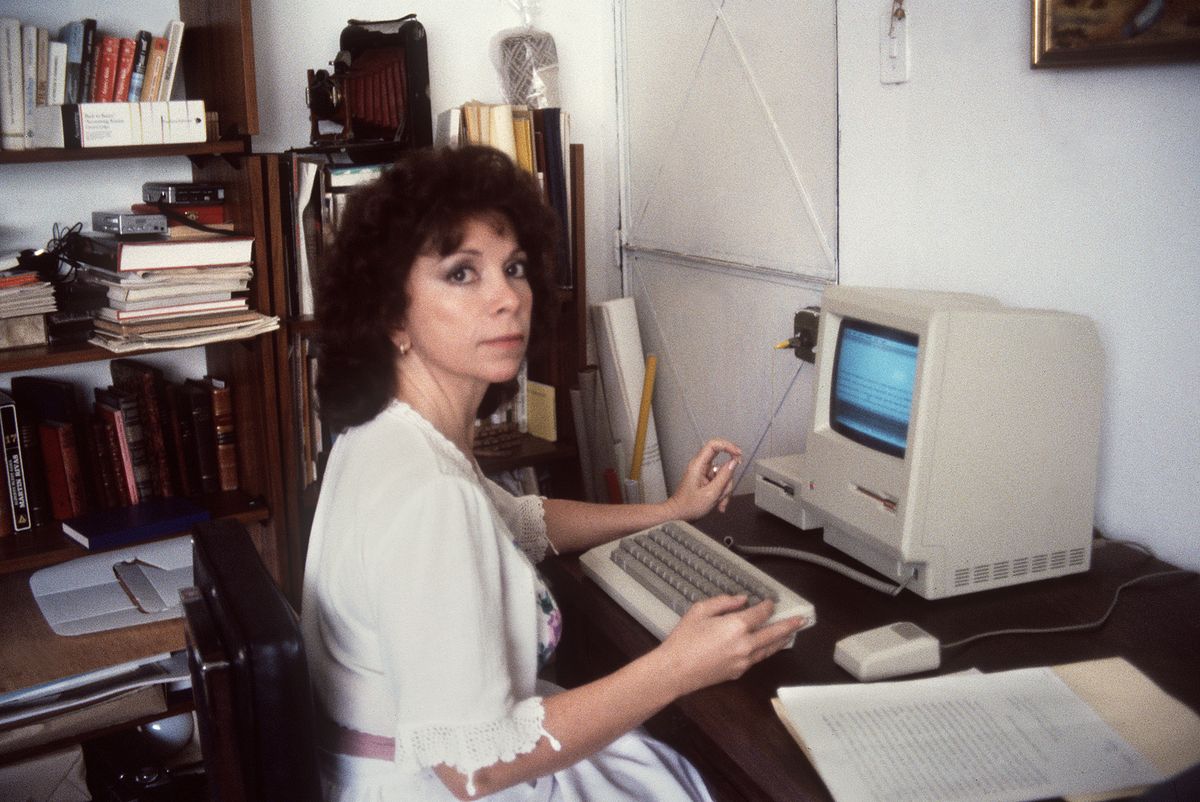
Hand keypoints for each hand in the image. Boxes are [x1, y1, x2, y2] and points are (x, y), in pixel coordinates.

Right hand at [657, 595, 806, 696]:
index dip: (768, 606)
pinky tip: (767, 647)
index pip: (761, 613)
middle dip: (789, 625)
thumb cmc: (683, 640)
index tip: (771, 602)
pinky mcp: (738, 672)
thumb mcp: (700, 610)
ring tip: (791, 633)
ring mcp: (743, 660)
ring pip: (770, 649)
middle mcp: (745, 644)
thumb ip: (723, 602)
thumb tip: (741, 600)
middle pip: (774, 633)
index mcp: (736, 626)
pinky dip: (766, 651)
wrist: (674, 670)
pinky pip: (758, 659)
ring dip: (782, 640)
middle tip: (801, 620)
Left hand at [665, 438, 743, 518]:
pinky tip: (718, 503)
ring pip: (724, 475)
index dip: (728, 446)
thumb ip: (724, 477)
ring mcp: (704, 473)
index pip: (714, 445)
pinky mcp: (706, 480)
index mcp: (698, 465)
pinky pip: (720, 483)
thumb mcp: (711, 493)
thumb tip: (734, 463)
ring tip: (718, 501)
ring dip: (725, 490)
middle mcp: (700, 466)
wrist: (679, 515)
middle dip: (728, 480)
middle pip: (723, 464)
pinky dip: (722, 493)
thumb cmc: (689, 506)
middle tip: (722, 493)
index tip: (738, 454)